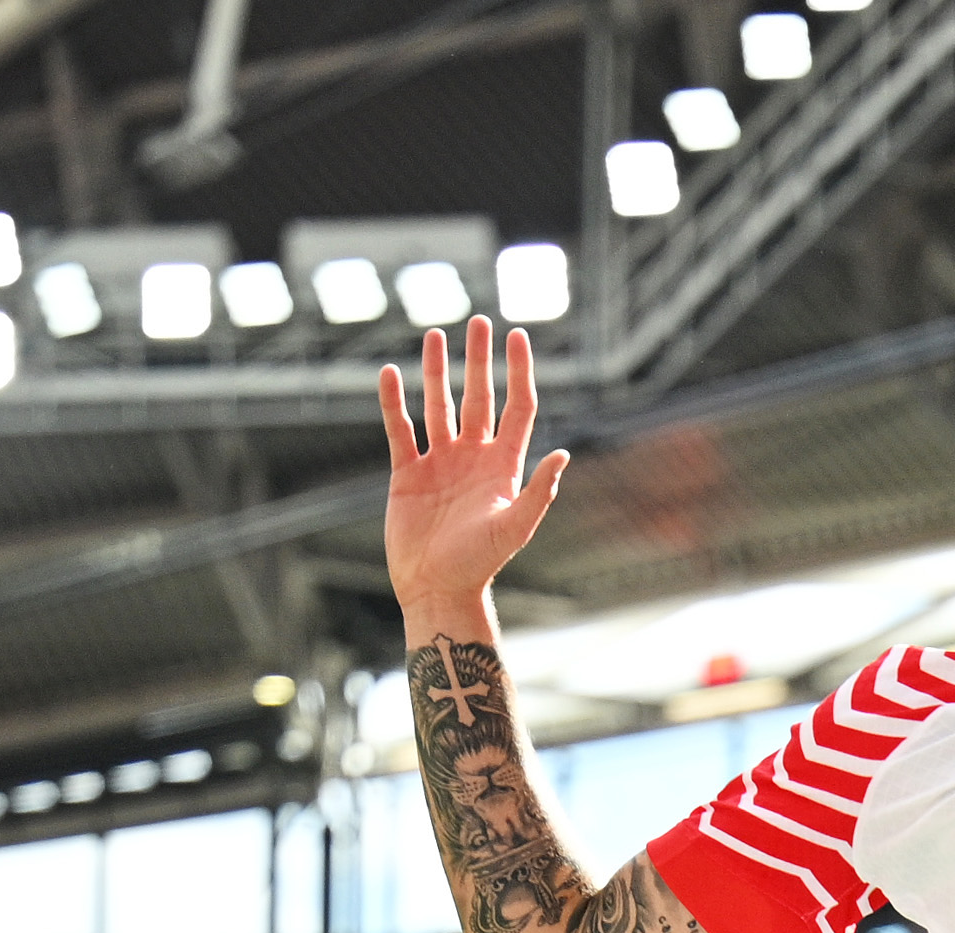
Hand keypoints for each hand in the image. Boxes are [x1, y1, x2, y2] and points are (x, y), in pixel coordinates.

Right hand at [380, 319, 567, 625]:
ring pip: (438, 406)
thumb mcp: (513, 527)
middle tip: (479, 322)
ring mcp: (440, 464)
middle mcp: (473, 458)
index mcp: (502, 466)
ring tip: (435, 335)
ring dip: (438, 371)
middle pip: (478, 397)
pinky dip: (393, 403)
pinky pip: (400, 430)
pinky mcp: (407, 474)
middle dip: (479, 360)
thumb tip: (564, 454)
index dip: (518, 372)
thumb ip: (538, 491)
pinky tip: (390, 373)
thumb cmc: (479, 564)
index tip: (518, 336)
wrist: (437, 589)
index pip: (516, 407)